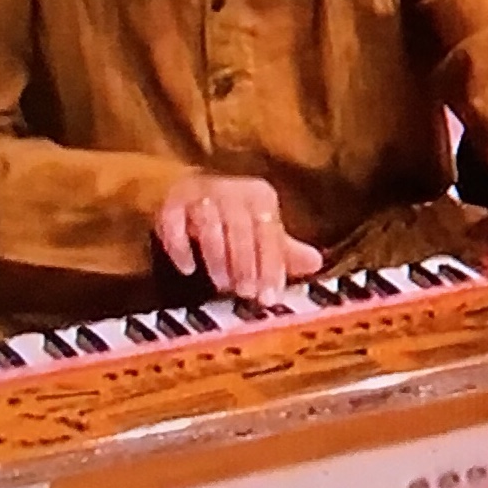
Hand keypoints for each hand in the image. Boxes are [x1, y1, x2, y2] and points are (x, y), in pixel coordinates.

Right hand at [156, 174, 321, 301]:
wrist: (192, 191)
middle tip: (246, 293)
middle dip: (245, 265)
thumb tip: (316, 263)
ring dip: (217, 258)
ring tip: (222, 285)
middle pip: (242, 229)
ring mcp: (200, 194)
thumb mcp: (260, 231)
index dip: (271, 267)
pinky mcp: (171, 202)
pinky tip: (188, 268)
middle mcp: (232, 190)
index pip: (270, 233)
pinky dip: (180, 247)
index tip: (269, 297)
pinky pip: (173, 224)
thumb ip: (284, 250)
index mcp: (260, 196)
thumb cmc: (233, 217)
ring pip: (210, 226)